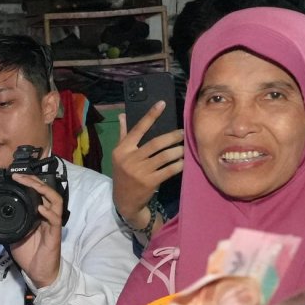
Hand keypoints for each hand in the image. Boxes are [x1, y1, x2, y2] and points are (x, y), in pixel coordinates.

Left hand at [5, 173, 67, 286]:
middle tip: (20, 176)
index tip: (16, 176)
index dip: (30, 182)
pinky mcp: (55, 234)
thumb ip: (11, 223)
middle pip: (47, 191)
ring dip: (43, 190)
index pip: (38, 193)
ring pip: (54, 200)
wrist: (39, 272)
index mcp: (39, 214)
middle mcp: (48, 216)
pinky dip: (48, 212)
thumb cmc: (29, 254)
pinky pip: (55, 219)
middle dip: (34, 181)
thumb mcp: (15, 235)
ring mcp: (52, 224)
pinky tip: (40, 208)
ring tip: (31, 184)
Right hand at [106, 106, 183, 231]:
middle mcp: (130, 159)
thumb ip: (123, 135)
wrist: (125, 201)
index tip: (162, 104)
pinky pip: (169, 170)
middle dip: (172, 137)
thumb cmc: (124, 174)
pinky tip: (184, 162)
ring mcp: (140, 172)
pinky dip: (178, 165)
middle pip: (156, 143)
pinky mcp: (150, 182)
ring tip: (184, 148)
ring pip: (165, 156)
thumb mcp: (119, 155)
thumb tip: (122, 115)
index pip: (138, 129)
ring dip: (177, 151)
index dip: (151, 115)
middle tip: (183, 133)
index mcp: (122, 149)